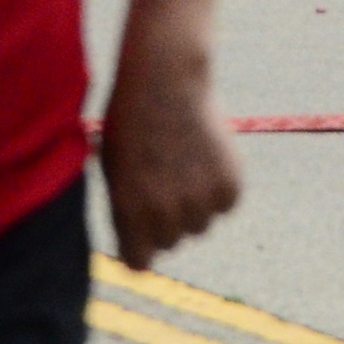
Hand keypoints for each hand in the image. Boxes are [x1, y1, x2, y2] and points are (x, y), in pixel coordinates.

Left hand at [96, 20, 239, 269]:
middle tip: (164, 178)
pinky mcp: (229, 185)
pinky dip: (219, 186)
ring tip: (183, 161)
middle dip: (167, 219)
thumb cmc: (132, 122)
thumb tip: (140, 251)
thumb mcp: (113, 169)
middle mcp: (165, 212)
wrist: (166, 80)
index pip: (139, 263)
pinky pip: (225, 204)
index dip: (140, 247)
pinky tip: (205, 154)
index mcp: (130, 211)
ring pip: (200, 224)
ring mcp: (199, 200)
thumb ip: (125, 212)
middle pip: (171, 242)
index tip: (141, 233)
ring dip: (194, 202)